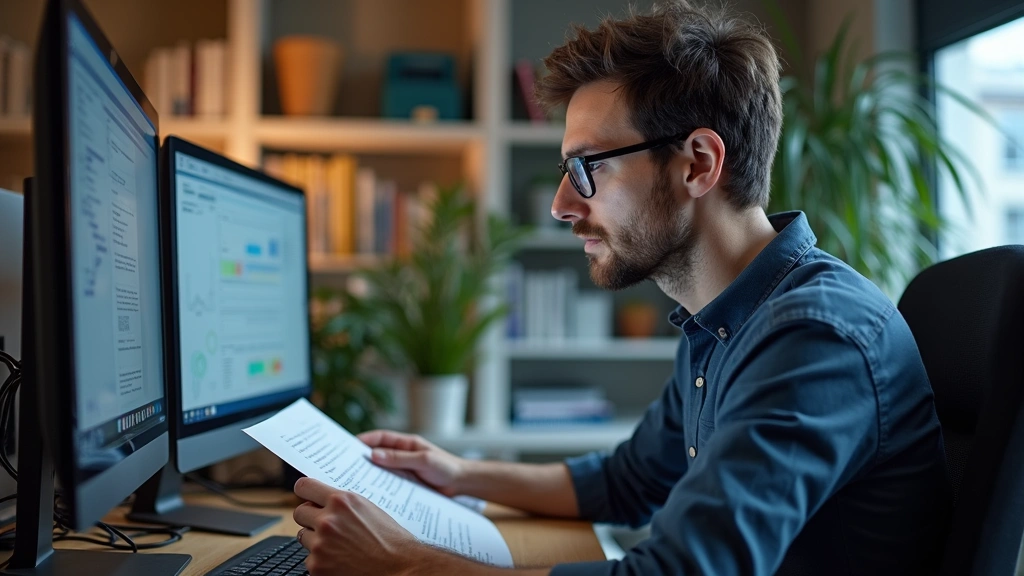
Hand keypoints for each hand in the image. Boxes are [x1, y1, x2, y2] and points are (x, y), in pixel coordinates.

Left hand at [293, 477, 421, 575]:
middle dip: (310, 518)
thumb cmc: (390, 540)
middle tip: (324, 525)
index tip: (307, 497)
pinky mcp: (316, 566)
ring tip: (339, 545)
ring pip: (303, 536)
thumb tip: (324, 499)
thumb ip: (344, 503)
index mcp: (341, 501)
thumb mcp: (369, 509)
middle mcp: (328, 520)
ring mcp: (320, 544)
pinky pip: (310, 559)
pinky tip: (340, 560)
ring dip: (316, 540)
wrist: (400, 567)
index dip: (305, 492)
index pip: (304, 486)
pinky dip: (321, 561)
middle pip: (299, 512)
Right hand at [358, 430, 466, 496]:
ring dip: (369, 474)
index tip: (348, 447)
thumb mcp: (423, 460)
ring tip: (352, 482)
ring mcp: (403, 469)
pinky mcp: (406, 483)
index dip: (364, 440)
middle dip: (361, 458)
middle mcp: (402, 455)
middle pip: (377, 454)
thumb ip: (400, 458)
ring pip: (381, 470)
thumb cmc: (446, 467)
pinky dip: (379, 487)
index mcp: (406, 443)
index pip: (380, 438)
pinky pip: (389, 483)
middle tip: (344, 466)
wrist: (461, 484)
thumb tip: (373, 455)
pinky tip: (371, 495)